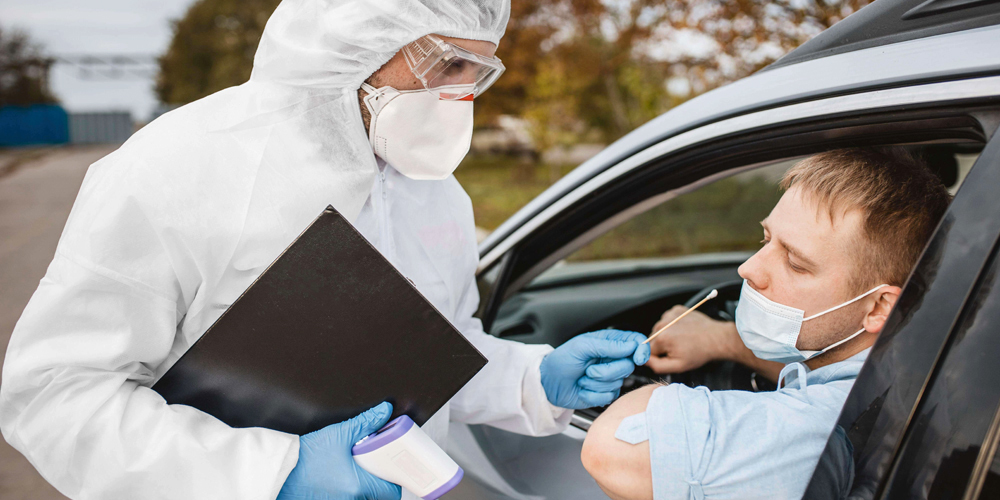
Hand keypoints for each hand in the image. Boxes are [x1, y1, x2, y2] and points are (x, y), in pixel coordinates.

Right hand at [278, 402, 401, 499]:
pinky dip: (347, 490)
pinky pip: (345, 498)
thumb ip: (365, 422)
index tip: (391, 469)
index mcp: (358, 484)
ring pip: (361, 498)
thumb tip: (384, 410)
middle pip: (377, 496)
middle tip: (375, 467)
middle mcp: (350, 499)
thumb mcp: (339, 434)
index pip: (390, 492)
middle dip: (379, 483)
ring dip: (363, 487)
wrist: (279, 469)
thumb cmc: (305, 456)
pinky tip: (341, 477)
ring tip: (356, 470)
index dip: (394, 480)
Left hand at [540, 329, 650, 408]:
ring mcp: (609, 377)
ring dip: (595, 383)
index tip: (638, 358)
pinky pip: (608, 397)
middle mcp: (612, 359)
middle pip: (628, 366)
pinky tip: (582, 388)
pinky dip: (592, 394)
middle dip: (607, 370)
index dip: (641, 349)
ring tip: (583, 377)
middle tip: (589, 369)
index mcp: (609, 343)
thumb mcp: (582, 347)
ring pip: (618, 383)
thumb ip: (608, 346)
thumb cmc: (561, 361)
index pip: (635, 342)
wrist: (548, 383)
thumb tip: (632, 345)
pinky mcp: (605, 393)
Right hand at [645, 306, 738, 373]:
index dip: (657, 356)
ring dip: (666, 335)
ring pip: (659, 329)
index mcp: (661, 338)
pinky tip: (683, 331)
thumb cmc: (700, 352)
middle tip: (677, 348)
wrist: (716, 338)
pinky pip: (667, 320)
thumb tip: (645, 360)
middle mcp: (663, 324)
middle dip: (662, 345)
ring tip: (681, 339)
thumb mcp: (678, 366)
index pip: (647, 350)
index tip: (669, 356)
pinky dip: (672, 325)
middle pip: (652, 339)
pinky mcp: (676, 310)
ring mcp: (669, 315)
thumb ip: (657, 365)